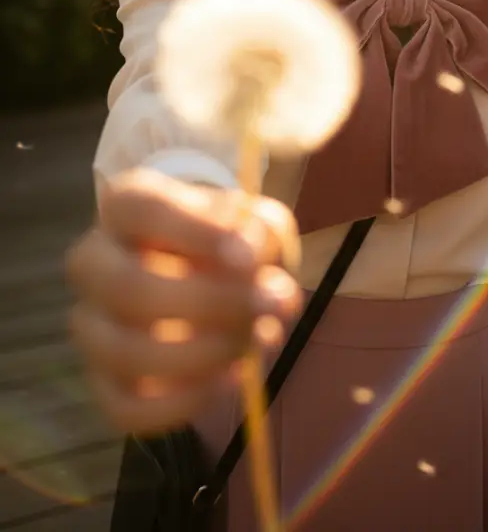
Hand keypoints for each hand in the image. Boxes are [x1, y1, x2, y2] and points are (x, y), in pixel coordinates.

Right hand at [65, 168, 302, 434]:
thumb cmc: (223, 239)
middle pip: (130, 288)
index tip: (248, 256)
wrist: (198, 270)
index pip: (144, 210)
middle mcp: (93, 263)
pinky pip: (129, 409)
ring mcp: (91, 326)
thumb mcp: (251, 220)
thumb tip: (252, 260)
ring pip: (128, 353)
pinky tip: (234, 376)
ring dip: (206, 353)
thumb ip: (260, 231)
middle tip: (270, 303)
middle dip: (212, 303)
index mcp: (125, 204)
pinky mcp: (102, 382)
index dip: (197, 233)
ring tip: (258, 337)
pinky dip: (188, 402)